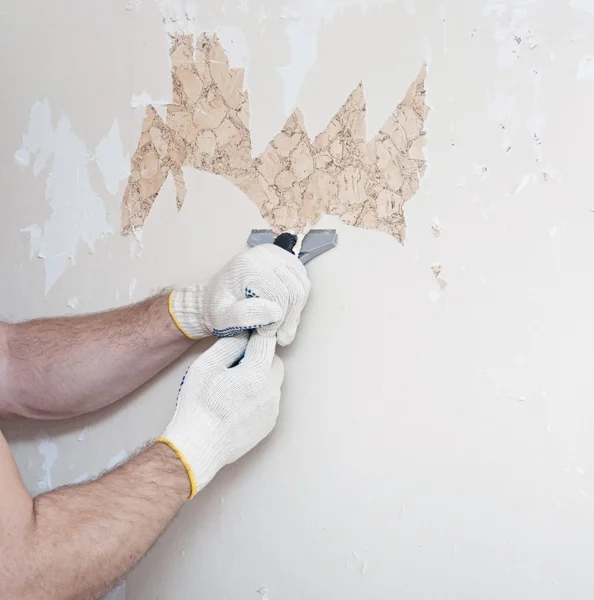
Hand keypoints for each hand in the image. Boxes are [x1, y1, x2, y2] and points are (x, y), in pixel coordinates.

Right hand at [157, 332, 283, 497]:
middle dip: (259, 356)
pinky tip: (237, 402)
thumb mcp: (207, 365)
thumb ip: (229, 344)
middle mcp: (271, 390)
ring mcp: (272, 409)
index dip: (256, 334)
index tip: (247, 333)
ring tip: (234, 384)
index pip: (266, 341)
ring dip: (259, 376)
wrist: (199, 445)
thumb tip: (244, 334)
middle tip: (236, 362)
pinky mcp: (268, 424)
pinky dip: (258, 395)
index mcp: (258, 372)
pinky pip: (269, 401)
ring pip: (273, 382)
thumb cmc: (199, 405)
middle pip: (274, 361)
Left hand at [169, 244, 309, 345]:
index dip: (278, 320)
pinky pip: (302, 281)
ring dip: (295, 311)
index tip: (266, 335)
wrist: (212, 297)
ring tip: (280, 328)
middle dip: (289, 318)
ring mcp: (276, 254)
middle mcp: (265, 254)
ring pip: (302, 286)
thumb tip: (275, 313)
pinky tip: (283, 314)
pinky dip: (296, 301)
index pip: (280, 294)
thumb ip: (244, 316)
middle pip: (294, 289)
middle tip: (277, 336)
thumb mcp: (221, 318)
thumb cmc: (216, 309)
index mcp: (248, 265)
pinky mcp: (284, 259)